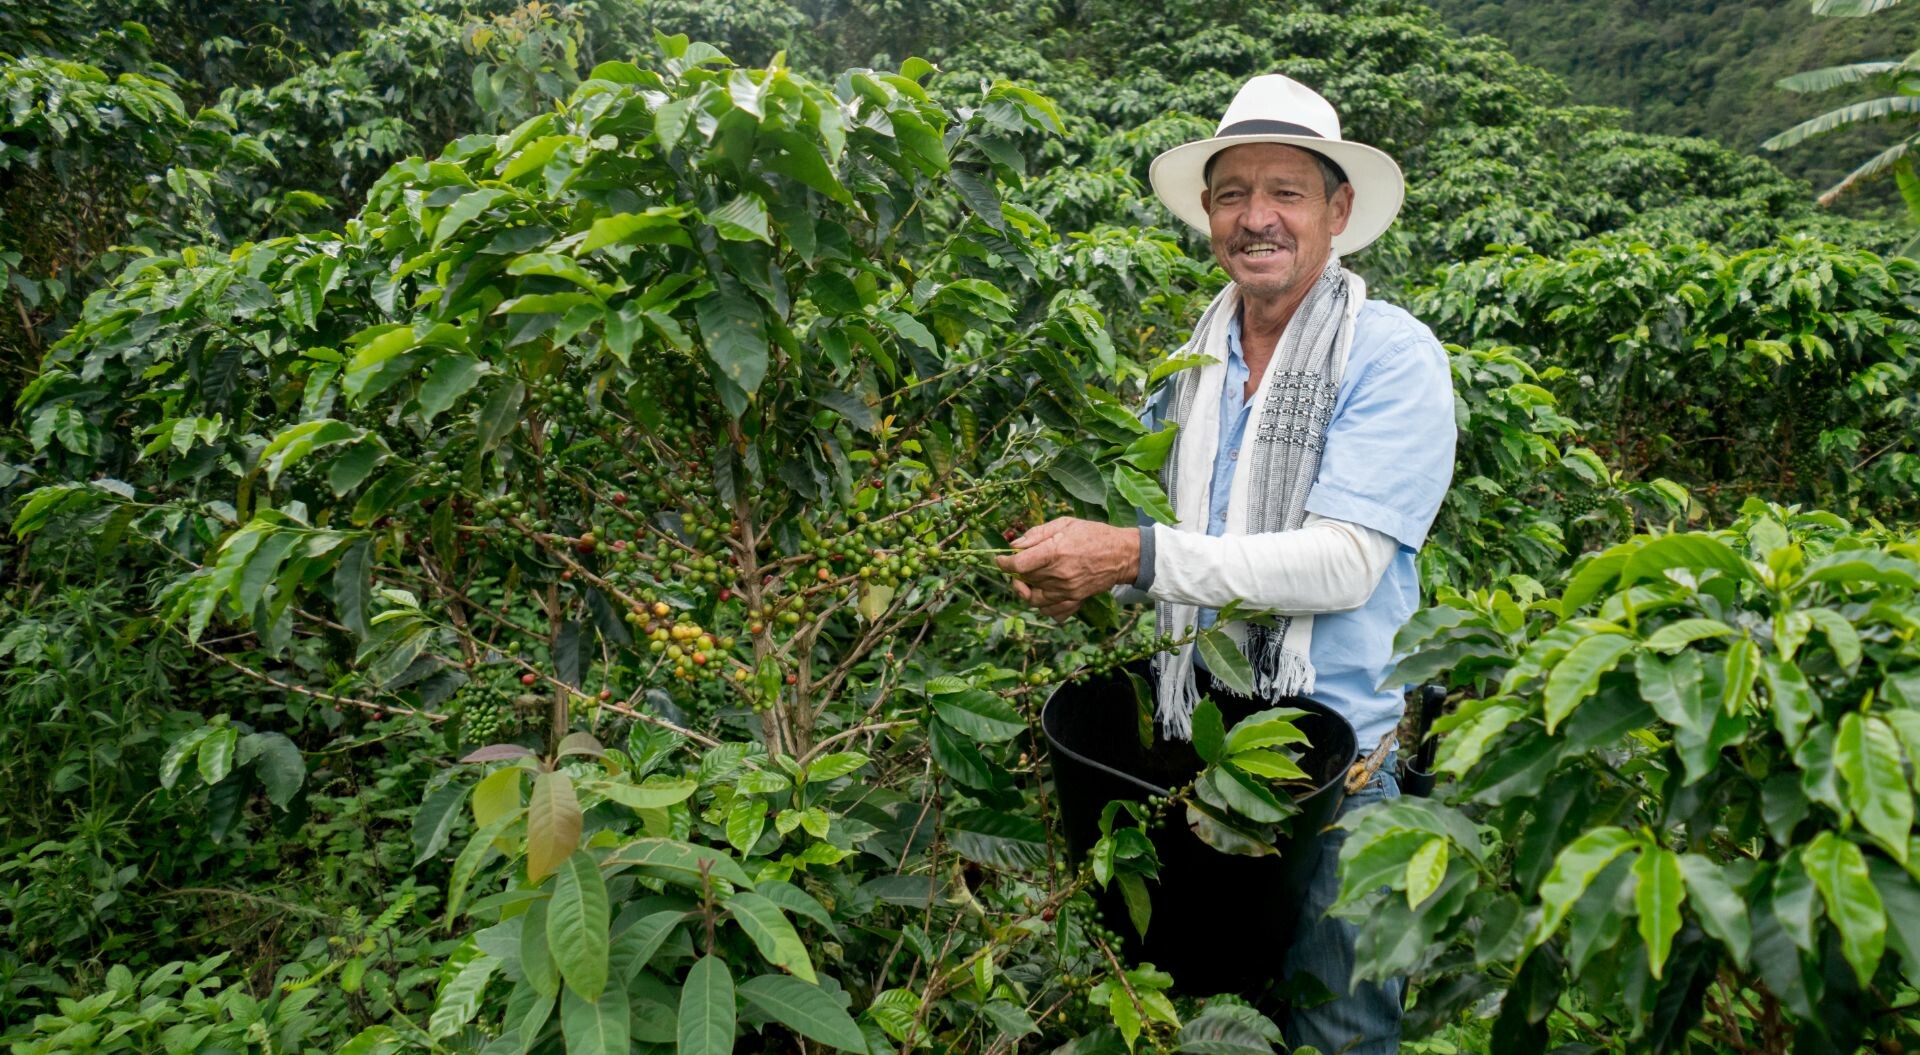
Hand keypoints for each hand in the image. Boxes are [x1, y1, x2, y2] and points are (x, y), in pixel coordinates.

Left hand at [993, 517, 1139, 620]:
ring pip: (1034, 599)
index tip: (1001, 560)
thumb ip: (1037, 534)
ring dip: (1026, 590)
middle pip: (1024, 580)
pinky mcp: (1075, 599)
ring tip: (1029, 580)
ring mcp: (1067, 590)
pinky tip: (1044, 594)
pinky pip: (1052, 612)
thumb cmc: (1094, 535)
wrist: (1123, 554)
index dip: (1004, 563)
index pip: (1018, 565)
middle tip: (1020, 564)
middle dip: (1016, 573)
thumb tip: (1015, 545)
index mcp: (1054, 552)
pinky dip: (1044, 607)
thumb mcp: (1065, 524)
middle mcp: (1059, 574)